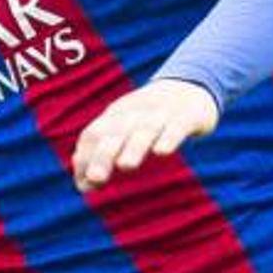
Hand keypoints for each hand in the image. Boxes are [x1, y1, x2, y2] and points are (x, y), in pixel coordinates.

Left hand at [71, 79, 220, 192]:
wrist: (190, 87)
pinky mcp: (187, 115)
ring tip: (125, 166)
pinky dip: (169, 137)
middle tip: (96, 178)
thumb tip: (82, 185)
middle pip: (115, 131)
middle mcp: (135, 112)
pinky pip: (177, 126)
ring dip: (134, 147)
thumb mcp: (123, 130)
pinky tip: (162, 152)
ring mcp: (162, 113)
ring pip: (145, 129)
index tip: (84, 186)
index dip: (86, 158)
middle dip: (103, 155)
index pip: (93, 134)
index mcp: (115, 116)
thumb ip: (101, 154)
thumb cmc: (150, 119)